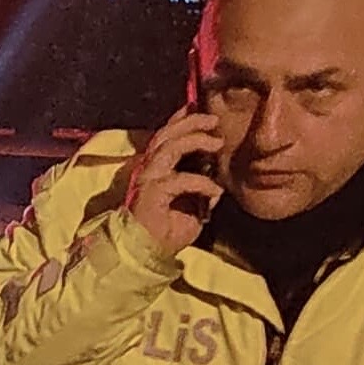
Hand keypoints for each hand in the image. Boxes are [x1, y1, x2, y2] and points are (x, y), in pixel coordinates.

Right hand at [121, 105, 227, 251]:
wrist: (146, 254)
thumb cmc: (166, 232)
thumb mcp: (192, 207)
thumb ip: (201, 192)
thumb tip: (217, 185)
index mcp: (157, 169)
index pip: (166, 136)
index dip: (182, 120)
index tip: (202, 111)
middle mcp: (149, 170)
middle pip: (166, 135)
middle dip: (190, 122)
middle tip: (213, 120)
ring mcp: (148, 180)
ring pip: (168, 148)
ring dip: (194, 140)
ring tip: (216, 142)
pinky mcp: (151, 194)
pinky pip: (179, 180)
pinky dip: (201, 182)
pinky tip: (215, 190)